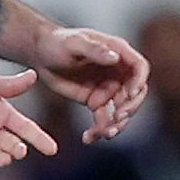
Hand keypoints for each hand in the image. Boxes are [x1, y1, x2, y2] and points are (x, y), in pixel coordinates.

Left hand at [34, 26, 150, 142]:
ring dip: (117, 124)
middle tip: (116, 118)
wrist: (39, 55)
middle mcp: (117, 71)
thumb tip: (115, 58)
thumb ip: (95, 49)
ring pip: (122, 110)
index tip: (130, 94)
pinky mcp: (95, 101)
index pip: (139, 68)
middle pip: (136, 93)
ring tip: (104, 133)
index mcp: (117, 52)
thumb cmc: (57, 41)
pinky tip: (87, 137)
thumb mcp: (74, 43)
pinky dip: (98, 131)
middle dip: (129, 108)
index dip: (139, 81)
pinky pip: (104, 120)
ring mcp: (108, 88)